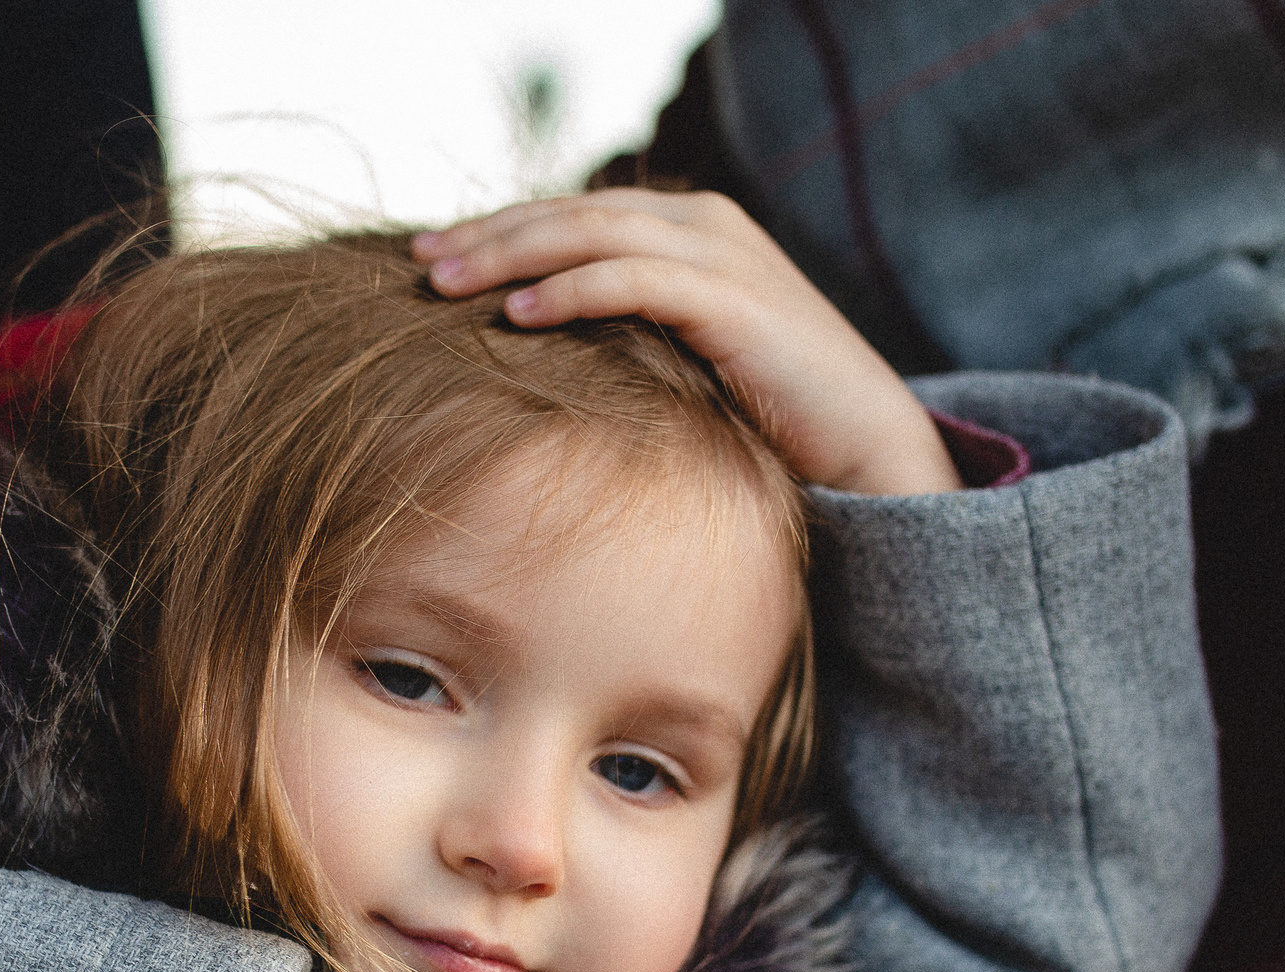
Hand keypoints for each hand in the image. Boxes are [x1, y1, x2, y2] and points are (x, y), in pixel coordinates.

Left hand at [413, 189, 959, 494]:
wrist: (867, 447)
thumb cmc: (768, 419)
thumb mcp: (680, 363)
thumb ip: (623, 337)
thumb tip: (532, 355)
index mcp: (687, 230)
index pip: (573, 212)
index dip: (498, 228)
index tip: (428, 254)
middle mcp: (703, 225)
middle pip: (570, 211)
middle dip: (489, 233)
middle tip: (417, 260)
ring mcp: (722, 256)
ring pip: (592, 232)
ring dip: (511, 254)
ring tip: (444, 283)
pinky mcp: (734, 300)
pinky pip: (634, 280)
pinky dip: (571, 290)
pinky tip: (517, 314)